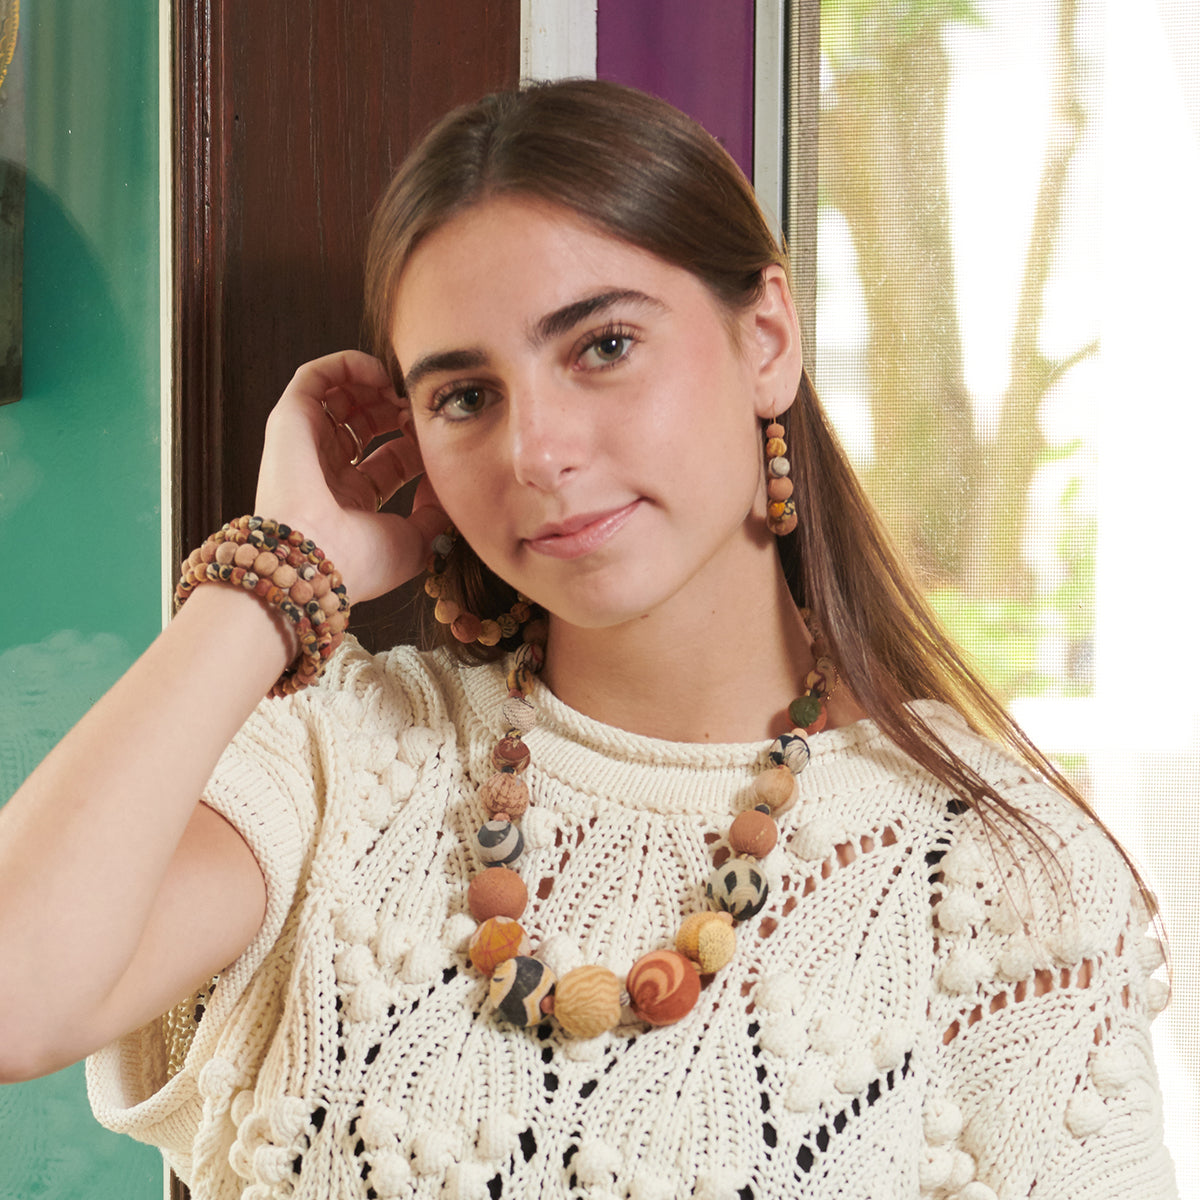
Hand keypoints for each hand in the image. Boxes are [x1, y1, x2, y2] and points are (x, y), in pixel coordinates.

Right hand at [254, 350, 447, 603]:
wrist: (317, 558)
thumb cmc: (362, 560)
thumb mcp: (416, 542)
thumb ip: (436, 513)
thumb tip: (445, 483)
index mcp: (353, 501)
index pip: (390, 457)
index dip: (416, 442)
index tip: (435, 438)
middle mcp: (327, 471)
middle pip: (365, 424)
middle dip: (396, 411)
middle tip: (416, 411)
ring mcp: (306, 444)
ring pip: (338, 396)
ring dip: (373, 386)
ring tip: (397, 390)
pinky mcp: (289, 420)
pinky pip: (314, 376)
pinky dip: (346, 364)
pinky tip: (378, 375)